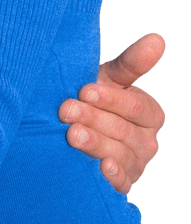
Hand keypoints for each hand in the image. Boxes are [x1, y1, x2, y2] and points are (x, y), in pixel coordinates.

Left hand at [59, 33, 165, 192]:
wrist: (72, 129)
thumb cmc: (92, 96)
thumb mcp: (108, 78)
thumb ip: (131, 63)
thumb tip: (158, 38)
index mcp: (148, 112)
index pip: (135, 106)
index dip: (110, 98)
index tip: (85, 90)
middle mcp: (147, 141)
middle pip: (122, 130)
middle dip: (92, 118)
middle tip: (65, 110)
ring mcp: (137, 164)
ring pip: (118, 154)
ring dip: (94, 144)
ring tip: (71, 135)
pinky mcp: (123, 185)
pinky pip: (121, 183)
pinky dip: (111, 176)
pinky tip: (100, 168)